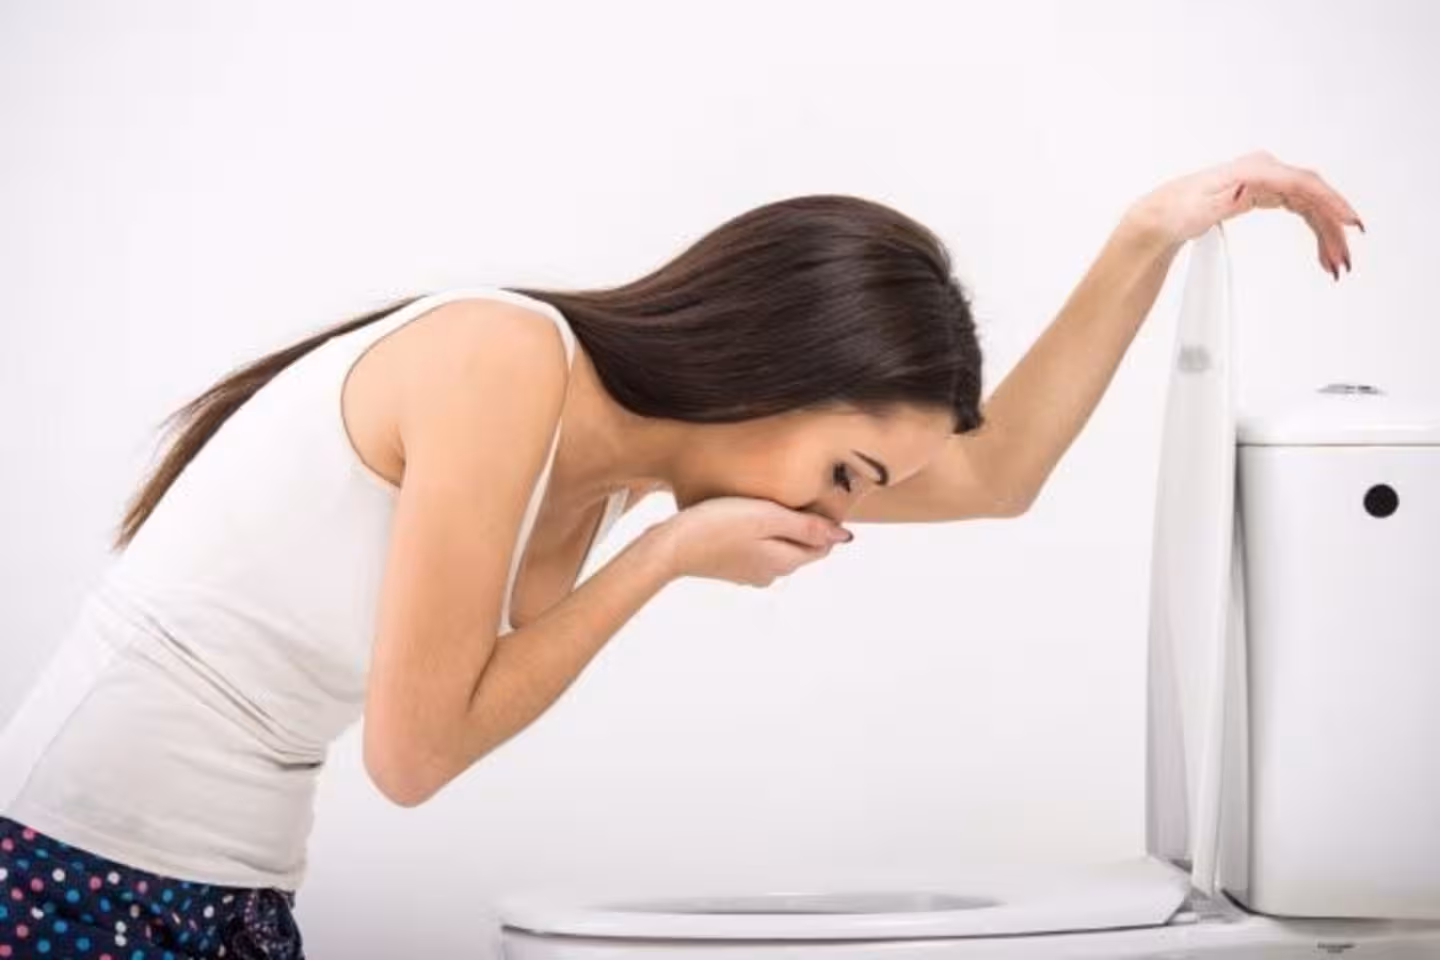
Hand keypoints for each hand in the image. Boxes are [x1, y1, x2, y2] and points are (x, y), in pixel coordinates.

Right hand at [655, 496, 851, 586]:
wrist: (669, 547)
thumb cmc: (717, 526)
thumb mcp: (767, 518)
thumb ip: (806, 527)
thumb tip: (844, 537)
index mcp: (785, 562)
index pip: (822, 546)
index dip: (823, 522)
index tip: (811, 497)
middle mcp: (771, 574)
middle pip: (799, 547)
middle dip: (800, 525)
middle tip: (786, 495)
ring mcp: (749, 574)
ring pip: (776, 548)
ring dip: (776, 529)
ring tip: (762, 502)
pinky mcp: (729, 568)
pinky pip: (754, 549)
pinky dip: (756, 534)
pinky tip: (742, 517)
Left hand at [1126, 150, 1364, 280]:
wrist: (1165, 215)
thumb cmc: (1177, 210)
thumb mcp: (1197, 208)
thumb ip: (1224, 200)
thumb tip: (1246, 193)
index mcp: (1252, 171)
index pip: (1301, 184)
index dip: (1329, 202)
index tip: (1349, 221)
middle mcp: (1265, 172)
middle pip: (1312, 198)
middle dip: (1333, 229)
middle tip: (1343, 259)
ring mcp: (1268, 183)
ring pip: (1311, 208)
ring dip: (1327, 236)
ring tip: (1335, 265)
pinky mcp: (1267, 195)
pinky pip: (1301, 211)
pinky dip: (1314, 232)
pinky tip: (1322, 252)